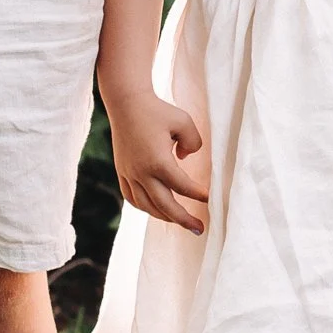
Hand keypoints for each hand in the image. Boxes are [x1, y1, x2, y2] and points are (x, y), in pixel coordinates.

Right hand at [110, 89, 209, 230]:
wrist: (126, 103)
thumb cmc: (157, 111)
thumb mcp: (184, 121)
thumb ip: (193, 143)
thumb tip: (186, 159)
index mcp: (158, 162)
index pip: (182, 187)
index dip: (198, 195)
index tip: (210, 199)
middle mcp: (142, 173)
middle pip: (165, 206)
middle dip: (183, 220)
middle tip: (199, 228)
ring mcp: (129, 174)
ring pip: (147, 206)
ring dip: (165, 216)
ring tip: (180, 221)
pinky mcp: (122, 172)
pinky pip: (132, 198)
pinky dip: (145, 207)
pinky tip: (156, 209)